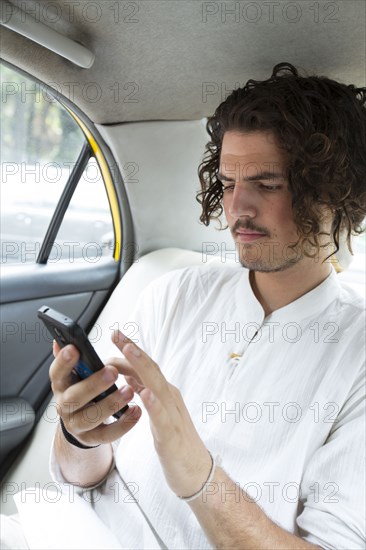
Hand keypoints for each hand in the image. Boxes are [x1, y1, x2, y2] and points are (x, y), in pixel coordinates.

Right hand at [50, 340, 141, 446]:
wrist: (80, 423)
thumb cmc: (81, 390)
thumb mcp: (73, 376)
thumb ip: (68, 360)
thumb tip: (59, 341)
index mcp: (61, 386)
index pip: (56, 373)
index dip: (63, 362)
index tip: (74, 349)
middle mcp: (64, 407)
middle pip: (74, 397)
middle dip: (93, 384)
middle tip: (112, 372)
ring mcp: (77, 425)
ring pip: (91, 417)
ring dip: (111, 404)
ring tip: (129, 391)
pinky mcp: (92, 439)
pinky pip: (107, 435)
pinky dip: (123, 424)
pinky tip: (137, 411)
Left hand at [110, 330, 211, 497]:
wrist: (196, 472)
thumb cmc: (175, 442)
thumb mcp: (156, 413)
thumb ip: (144, 393)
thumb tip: (128, 375)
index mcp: (164, 393)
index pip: (146, 366)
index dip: (131, 349)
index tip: (115, 335)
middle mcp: (170, 398)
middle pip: (151, 369)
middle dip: (133, 350)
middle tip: (117, 333)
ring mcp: (172, 414)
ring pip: (156, 385)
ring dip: (142, 366)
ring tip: (128, 350)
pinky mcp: (171, 435)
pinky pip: (162, 416)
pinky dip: (154, 403)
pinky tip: (144, 393)